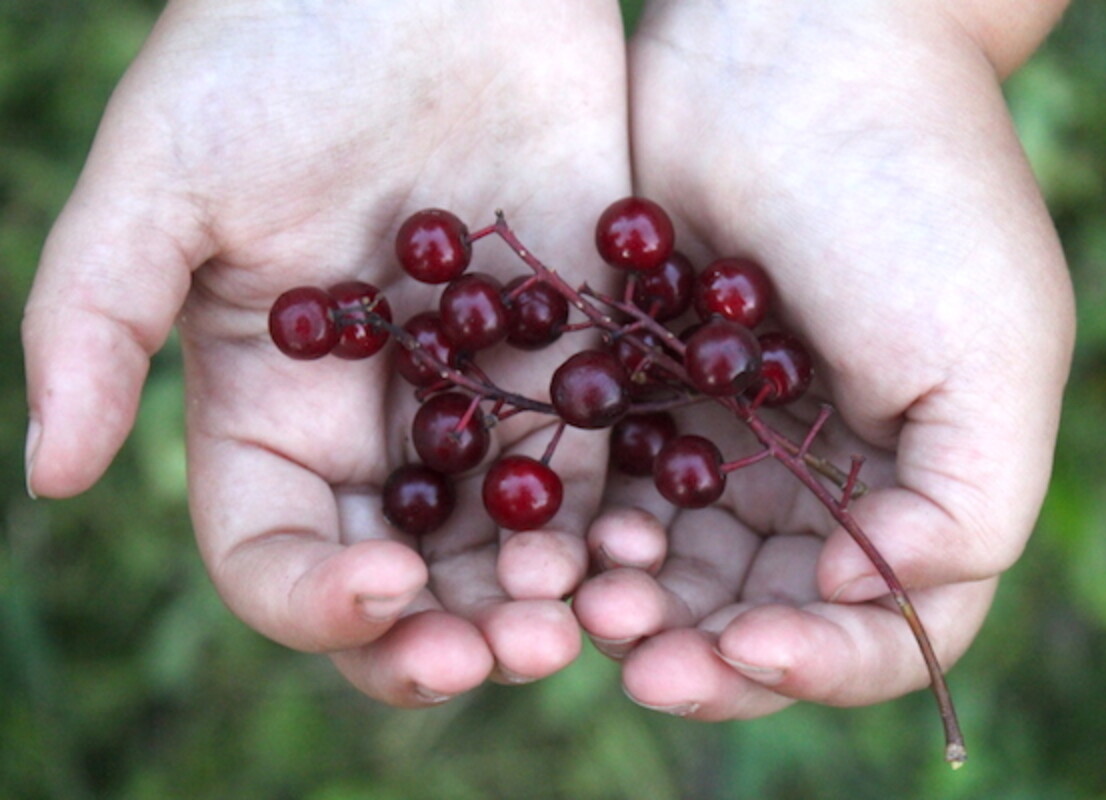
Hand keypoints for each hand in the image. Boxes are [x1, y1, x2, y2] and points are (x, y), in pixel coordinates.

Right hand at [22, 0, 629, 702]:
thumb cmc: (275, 54)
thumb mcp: (165, 177)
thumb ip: (96, 318)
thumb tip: (48, 473)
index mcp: (270, 408)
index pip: (277, 552)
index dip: (319, 598)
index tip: (388, 588)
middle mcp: (374, 424)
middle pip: (404, 574)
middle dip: (447, 632)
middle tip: (507, 652)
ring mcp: (477, 395)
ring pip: (506, 541)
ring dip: (541, 594)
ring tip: (579, 614)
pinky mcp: (566, 353)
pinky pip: (596, 460)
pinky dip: (616, 516)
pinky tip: (644, 542)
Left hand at [573, 2, 1074, 718]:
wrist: (797, 46)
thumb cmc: (912, 194)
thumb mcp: (990, 353)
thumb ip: (967, 507)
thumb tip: (871, 594)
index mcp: (917, 484)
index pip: (877, 630)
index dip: (819, 664)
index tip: (750, 650)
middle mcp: (820, 477)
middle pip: (759, 615)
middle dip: (699, 645)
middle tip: (631, 640)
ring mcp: (726, 436)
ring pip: (673, 568)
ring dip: (630, 599)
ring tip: (585, 593)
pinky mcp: (646, 389)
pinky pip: (609, 489)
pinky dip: (584, 530)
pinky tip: (557, 532)